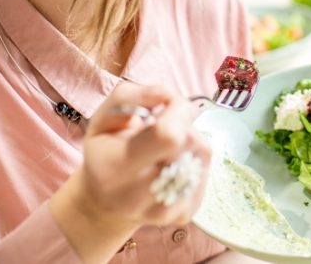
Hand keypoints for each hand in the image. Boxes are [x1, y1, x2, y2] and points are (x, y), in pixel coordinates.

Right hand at [50, 83, 210, 261]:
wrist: (104, 203)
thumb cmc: (105, 151)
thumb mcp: (103, 116)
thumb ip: (131, 96)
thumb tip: (170, 96)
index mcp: (115, 168)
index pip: (167, 135)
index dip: (178, 110)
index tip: (169, 104)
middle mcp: (138, 196)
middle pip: (190, 142)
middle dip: (183, 123)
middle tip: (164, 125)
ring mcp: (164, 210)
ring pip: (202, 154)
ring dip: (190, 139)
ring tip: (166, 145)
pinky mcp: (184, 215)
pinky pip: (206, 170)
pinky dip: (195, 158)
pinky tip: (174, 161)